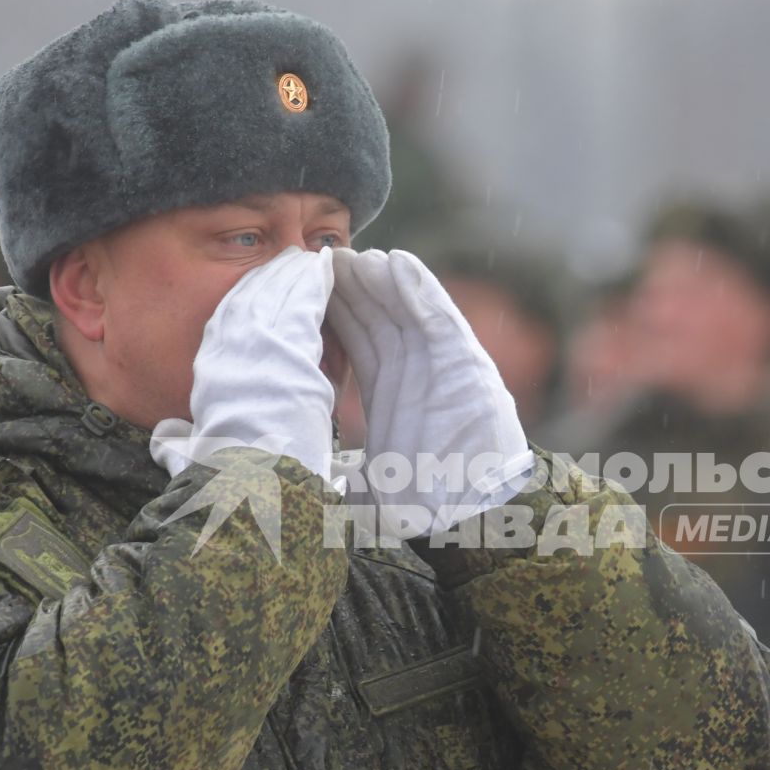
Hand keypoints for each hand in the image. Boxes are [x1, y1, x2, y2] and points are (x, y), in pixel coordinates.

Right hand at [149, 246, 337, 484]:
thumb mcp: (196, 454)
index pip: (224, 319)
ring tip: (308, 258)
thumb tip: (164, 440)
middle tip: (288, 258)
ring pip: (278, 292)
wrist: (253, 475)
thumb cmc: (232, 472)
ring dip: (294, 273)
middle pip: (250, 297)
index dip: (243, 296)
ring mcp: (258, 342)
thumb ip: (178, 442)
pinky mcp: (289, 343)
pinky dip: (314, 281)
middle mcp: (227, 349)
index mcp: (207, 370)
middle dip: (269, 275)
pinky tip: (324, 267)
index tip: (256, 281)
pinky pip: (304, 301)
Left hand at [327, 248, 533, 532]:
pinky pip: (439, 319)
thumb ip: (337, 470)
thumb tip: (295, 478)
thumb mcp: (365, 481)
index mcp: (390, 393)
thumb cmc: (422, 507)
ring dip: (380, 279)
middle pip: (378, 317)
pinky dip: (421, 290)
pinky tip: (398, 262)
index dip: (332, 312)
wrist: (473, 518)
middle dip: (351, 286)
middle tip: (320, 256)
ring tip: (353, 251)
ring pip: (405, 310)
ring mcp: (442, 366)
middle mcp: (415, 373)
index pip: (357, 341)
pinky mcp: (466, 365)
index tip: (302, 287)